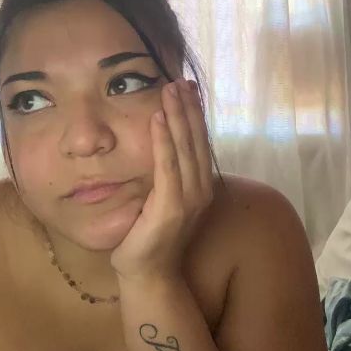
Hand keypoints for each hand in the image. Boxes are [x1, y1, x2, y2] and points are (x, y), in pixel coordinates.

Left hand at [110, 78, 213, 282]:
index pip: (199, 142)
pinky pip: (167, 166)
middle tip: (181, 79)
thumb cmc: (151, 236)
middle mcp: (201, 190)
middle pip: (196, 140)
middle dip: (188, 107)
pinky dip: (163, 140)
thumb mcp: (164, 199)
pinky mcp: (171, 207)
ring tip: (170, 89)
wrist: (148, 272)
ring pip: (185, 148)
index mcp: (201, 186)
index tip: (188, 88)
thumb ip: (169, 175)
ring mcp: (189, 199)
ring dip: (178, 115)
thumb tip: (163, 148)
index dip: (195, 114)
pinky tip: (159, 118)